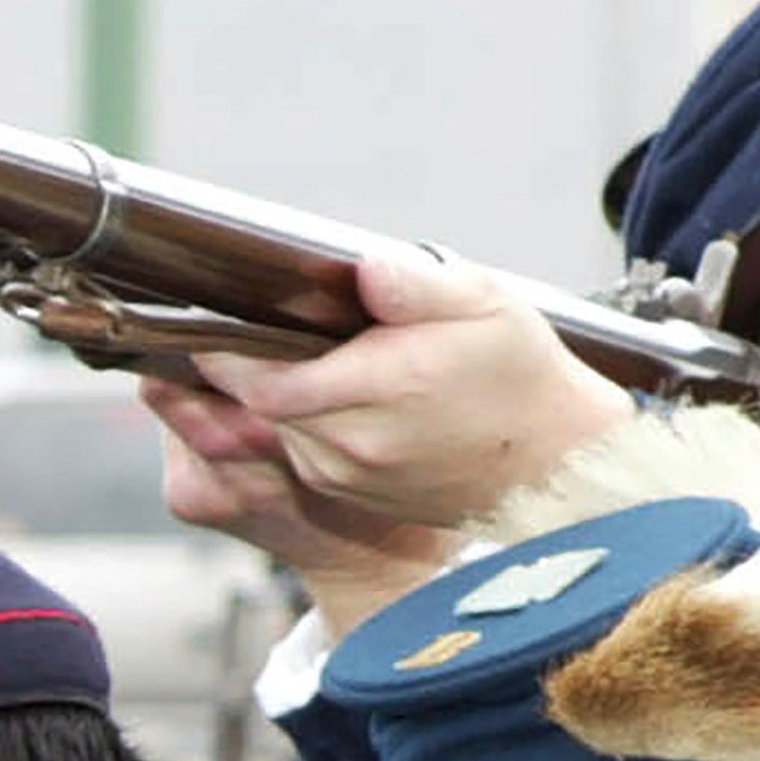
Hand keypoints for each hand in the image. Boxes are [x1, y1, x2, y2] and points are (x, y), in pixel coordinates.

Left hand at [154, 250, 628, 628]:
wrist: (552, 459)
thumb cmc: (519, 372)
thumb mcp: (485, 304)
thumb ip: (419, 286)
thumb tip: (368, 267)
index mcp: (383, 389)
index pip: (266, 380)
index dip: (227, 351)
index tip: (207, 318)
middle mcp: (354, 442)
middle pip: (256, 406)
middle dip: (235, 367)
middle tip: (224, 325)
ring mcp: (347, 475)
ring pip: (270, 430)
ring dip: (262, 396)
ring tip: (268, 350)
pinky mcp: (348, 492)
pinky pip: (294, 453)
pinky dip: (288, 422)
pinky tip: (309, 388)